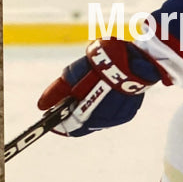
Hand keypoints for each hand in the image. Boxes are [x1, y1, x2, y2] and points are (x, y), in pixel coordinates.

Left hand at [37, 38, 166, 136]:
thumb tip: (41, 106)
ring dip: (89, 113)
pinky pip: (112, 117)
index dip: (59, 124)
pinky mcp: (130, 112)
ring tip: (85, 97)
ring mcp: (120, 116)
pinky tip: (102, 97)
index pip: (71, 125)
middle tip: (66, 107)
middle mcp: (108, 117)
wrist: (141, 56)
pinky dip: (103, 110)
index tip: (49, 121)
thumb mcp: (77, 71)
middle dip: (74, 117)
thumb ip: (59, 90)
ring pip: (98, 122)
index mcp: (93, 108)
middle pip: (84, 125)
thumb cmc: (107, 60)